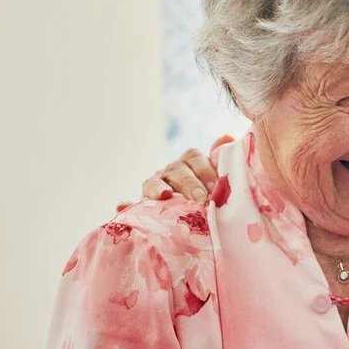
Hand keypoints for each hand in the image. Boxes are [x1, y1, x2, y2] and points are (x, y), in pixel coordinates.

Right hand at [116, 135, 231, 211]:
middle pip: (177, 172)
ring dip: (157, 189)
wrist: (189, 213)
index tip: (214, 187)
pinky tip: (121, 206)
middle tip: (201, 199)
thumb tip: (228, 136)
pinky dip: (126, 204)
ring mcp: (154, 186)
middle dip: (189, 185)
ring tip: (163, 196)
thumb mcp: (216, 177)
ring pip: (153, 183)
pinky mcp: (142, 203)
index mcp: (189, 162)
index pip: (194, 158)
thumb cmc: (207, 194)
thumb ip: (220, 159)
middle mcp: (171, 171)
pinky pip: (132, 203)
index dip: (205, 171)